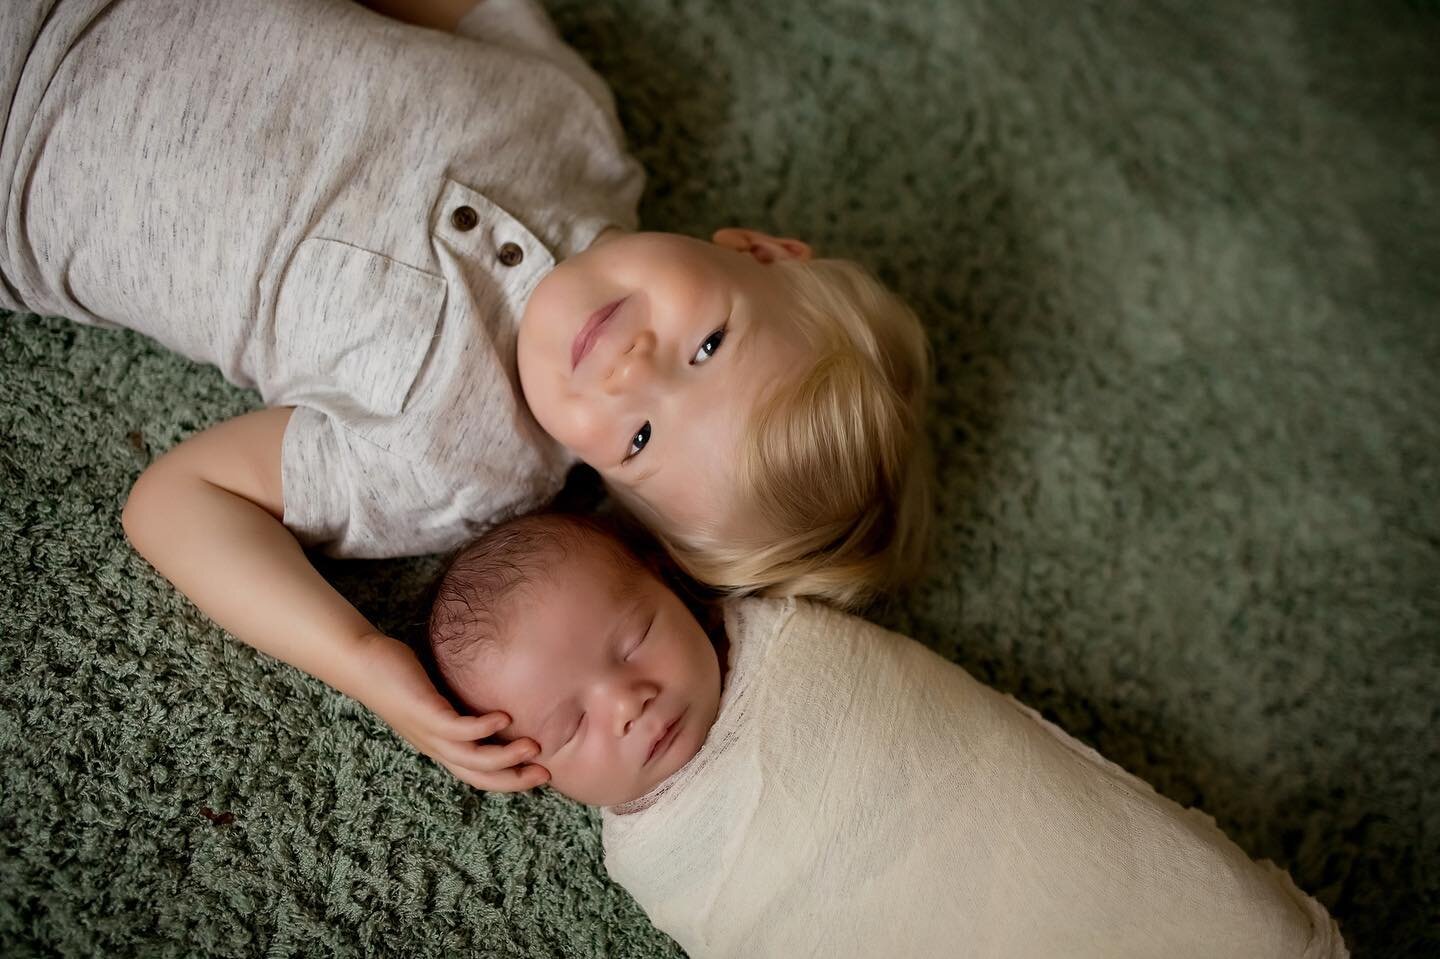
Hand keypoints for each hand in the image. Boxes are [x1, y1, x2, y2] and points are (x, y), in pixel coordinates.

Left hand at [347, 632, 549, 791]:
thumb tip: (496, 699)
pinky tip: (503, 717)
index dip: (509, 781)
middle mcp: (435, 747)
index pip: (478, 775)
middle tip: (545, 775)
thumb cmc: (402, 677)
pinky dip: (482, 728)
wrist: (364, 665)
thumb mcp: (440, 697)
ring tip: (534, 747)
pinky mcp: (424, 713)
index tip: (540, 776)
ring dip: (505, 757)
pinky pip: (456, 728)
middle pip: (479, 776)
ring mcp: (429, 733)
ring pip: (472, 757)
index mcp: (441, 746)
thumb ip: (464, 705)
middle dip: (514, 779)